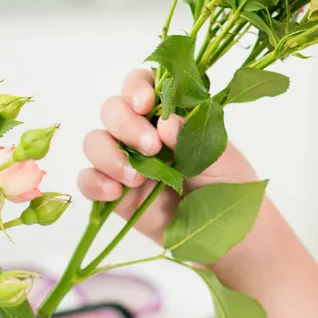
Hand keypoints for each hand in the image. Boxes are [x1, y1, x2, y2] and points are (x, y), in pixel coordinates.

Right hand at [79, 68, 258, 246]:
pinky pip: (89, 180)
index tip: (145, 103)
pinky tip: (115, 192)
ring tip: (137, 178)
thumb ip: (195, 137)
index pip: (142, 84)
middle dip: (125, 124)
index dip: (136, 87)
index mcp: (170, 114)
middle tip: (152, 147)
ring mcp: (126, 162)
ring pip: (95, 141)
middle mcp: (142, 132)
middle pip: (112, 109)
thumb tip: (165, 122)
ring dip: (108, 154)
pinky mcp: (115, 193)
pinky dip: (94, 182)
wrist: (225, 233)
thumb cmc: (228, 186)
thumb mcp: (223, 159)